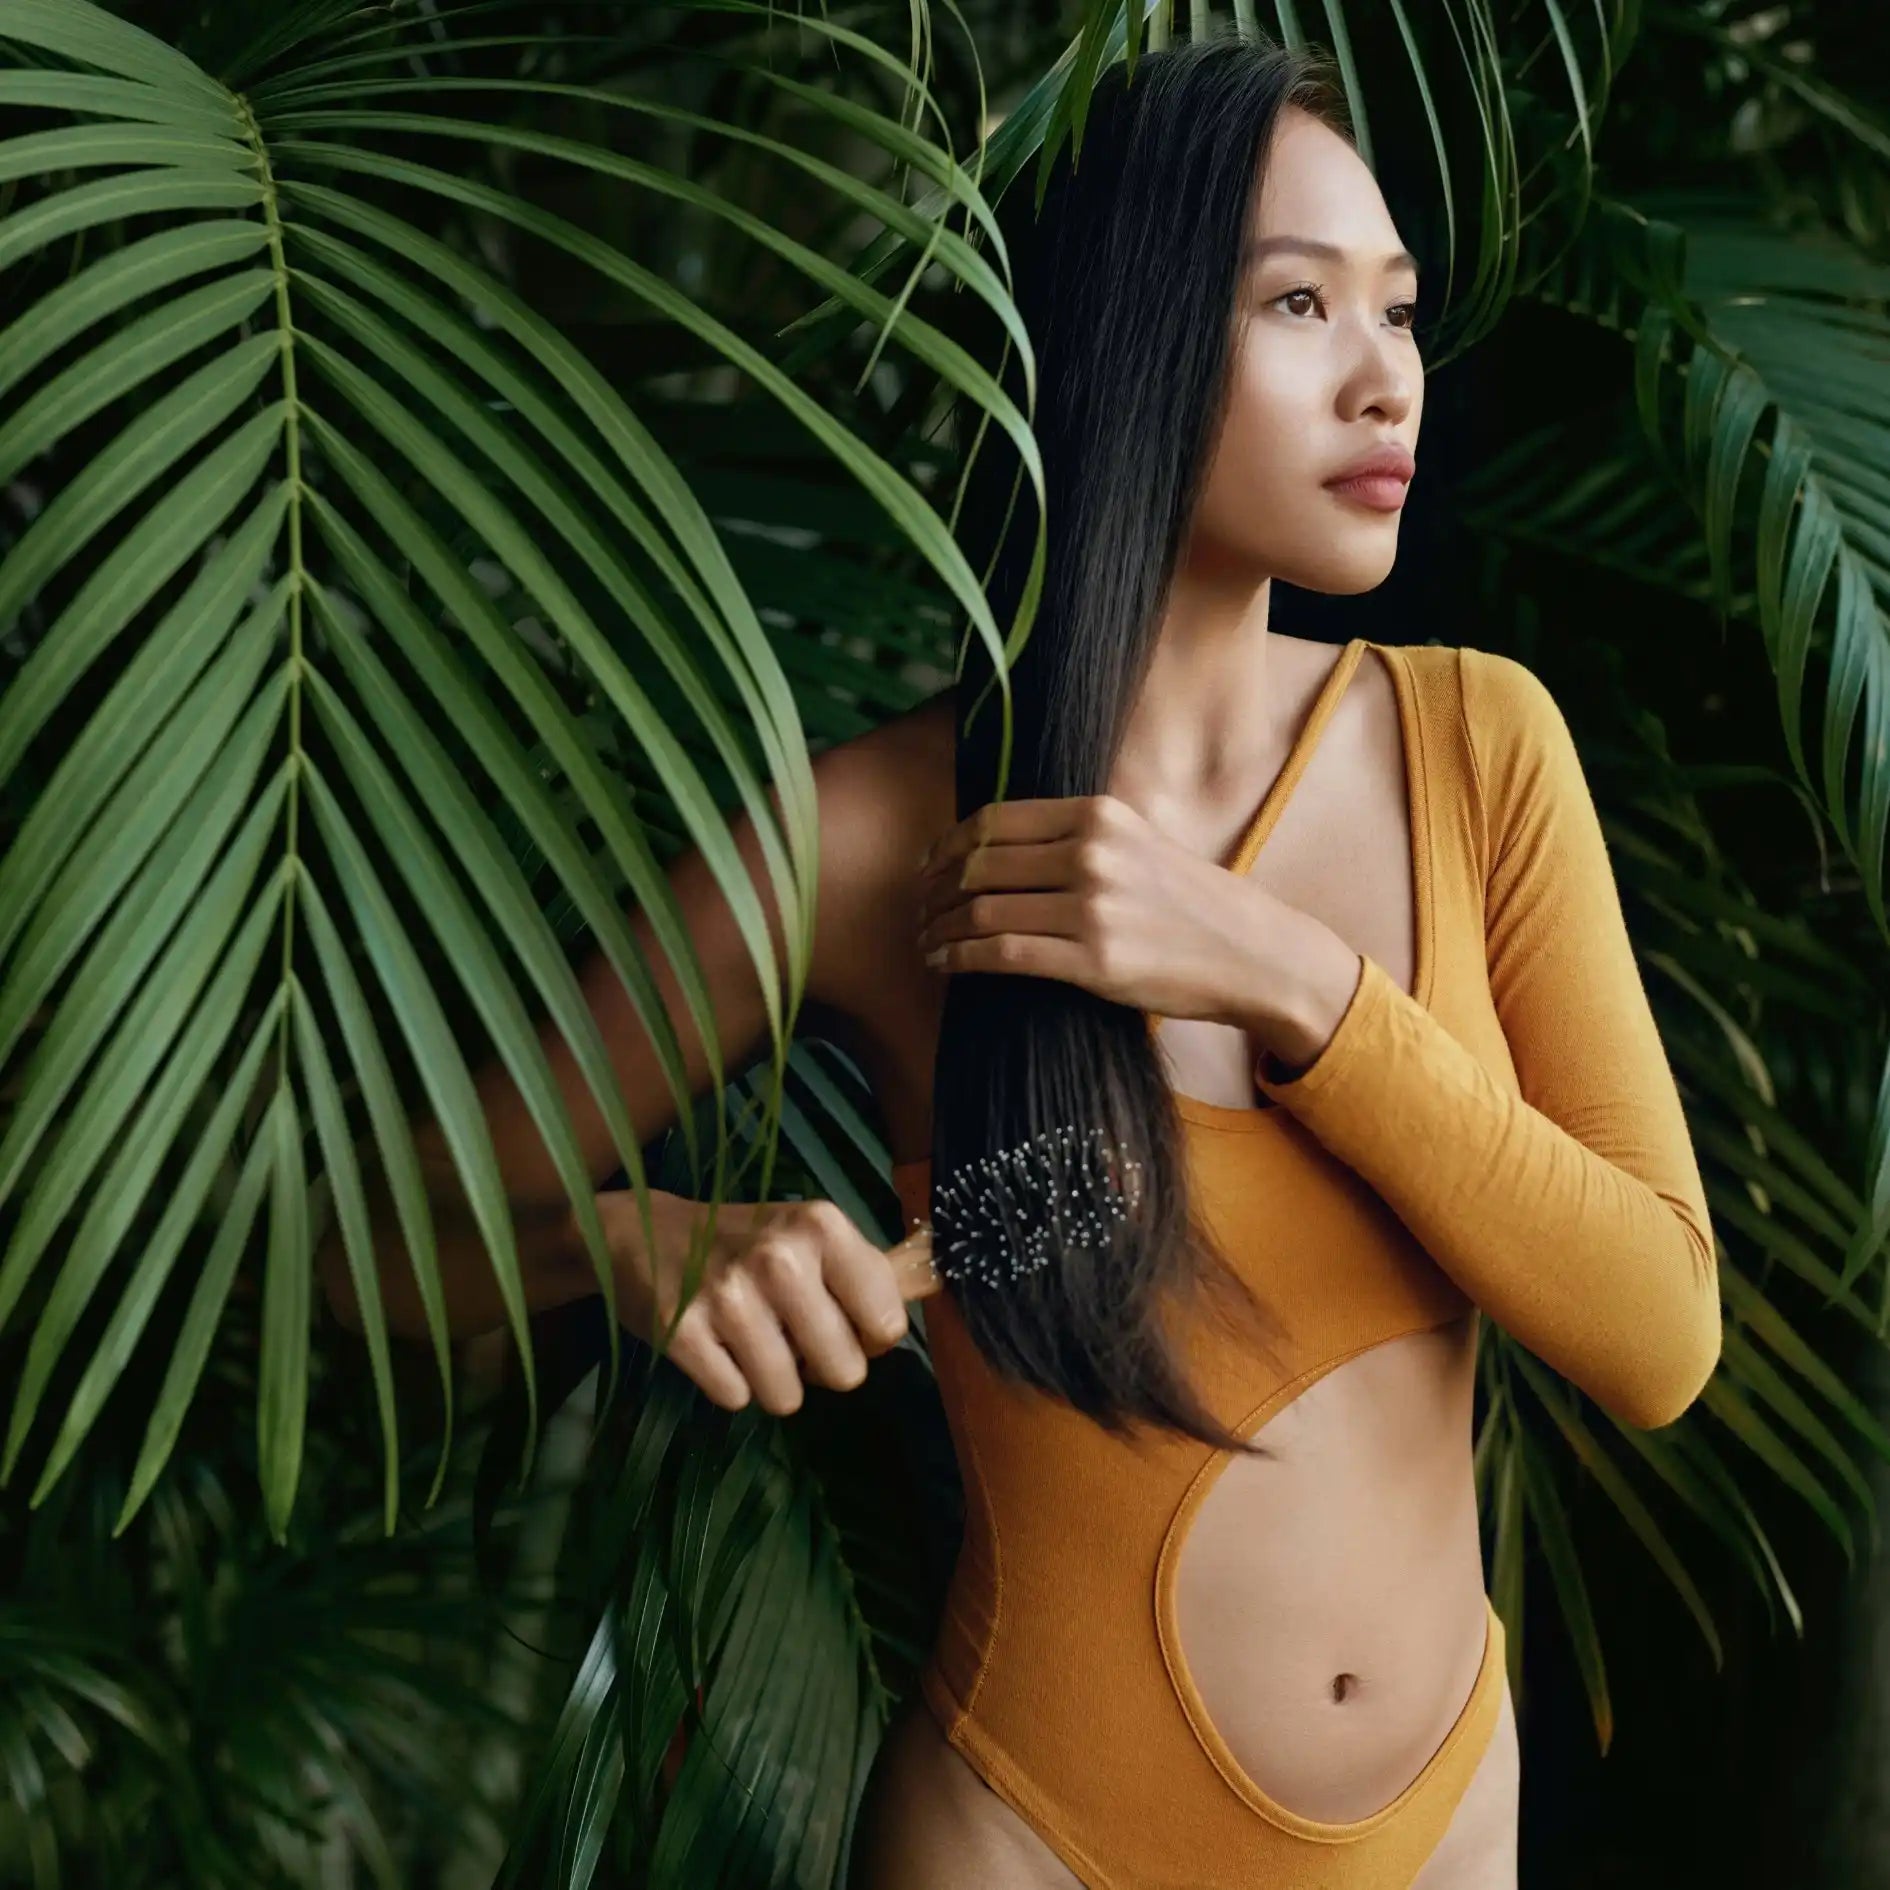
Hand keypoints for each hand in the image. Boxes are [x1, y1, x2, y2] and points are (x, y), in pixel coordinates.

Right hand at [603, 1190, 927, 1416]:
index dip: (868, 1336)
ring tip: (749, 1338)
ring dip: (773, 1379)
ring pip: (789, 1398)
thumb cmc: (742, 1241)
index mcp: (822, 1227)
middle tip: (790, 1333)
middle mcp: (781, 1259)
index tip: (841, 1319)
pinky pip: (737, 1399)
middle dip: (821, 1366)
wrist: (641, 1232)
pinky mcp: (683, 1334)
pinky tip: (714, 1343)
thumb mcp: (807, 1234)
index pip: (888, 1324)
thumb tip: (928, 1292)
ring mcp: (729, 1298)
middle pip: (846, 1373)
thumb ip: (864, 1271)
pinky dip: (729, 1382)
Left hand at [914, 793, 1281, 1023]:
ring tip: (923, 941)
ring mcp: (1092, 907)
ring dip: (938, 928)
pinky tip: (943, 963)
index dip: (947, 845)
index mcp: (1099, 814)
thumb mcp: (1138, 841)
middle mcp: (1092, 853)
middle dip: (934, 890)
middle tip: (917, 910)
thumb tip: (995, 844)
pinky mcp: (1093, 961)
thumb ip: (1077, 835)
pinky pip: (1000, 953)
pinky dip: (958, 957)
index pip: (994, 821)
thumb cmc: (1190, 903)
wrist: (1252, 953)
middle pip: (978, 864)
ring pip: (980, 910)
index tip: (927, 866)